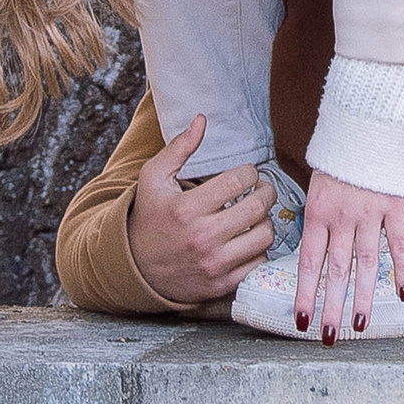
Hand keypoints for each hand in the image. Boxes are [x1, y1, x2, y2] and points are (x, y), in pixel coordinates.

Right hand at [128, 114, 278, 306]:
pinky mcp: (222, 284)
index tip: (246, 174)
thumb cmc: (149, 218)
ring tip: (255, 215)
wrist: (137, 268)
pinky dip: (259, 250)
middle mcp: (203, 237)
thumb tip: (202, 119)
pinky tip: (248, 239)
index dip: (249, 172)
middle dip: (266, 192)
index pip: (239, 180)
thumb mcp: (153, 179)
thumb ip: (179, 148)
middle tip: (261, 190)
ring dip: (266, 221)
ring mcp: (215, 263)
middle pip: (258, 207)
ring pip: (265, 235)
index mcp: (187, 208)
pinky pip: (259, 263)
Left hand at [297, 170, 403, 341]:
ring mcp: (369, 214)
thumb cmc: (341, 154)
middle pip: (335, 271)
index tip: (301, 320)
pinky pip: (398, 245)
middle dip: (331, 307)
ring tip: (359, 326)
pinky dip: (401, 270)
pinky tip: (402, 294)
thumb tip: (315, 245)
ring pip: (365, 264)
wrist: (370, 122)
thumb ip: (318, 216)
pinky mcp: (395, 207)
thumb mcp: (318, 182)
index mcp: (317, 213)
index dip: (305, 293)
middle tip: (327, 336)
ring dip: (363, 298)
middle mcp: (341, 218)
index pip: (308, 262)